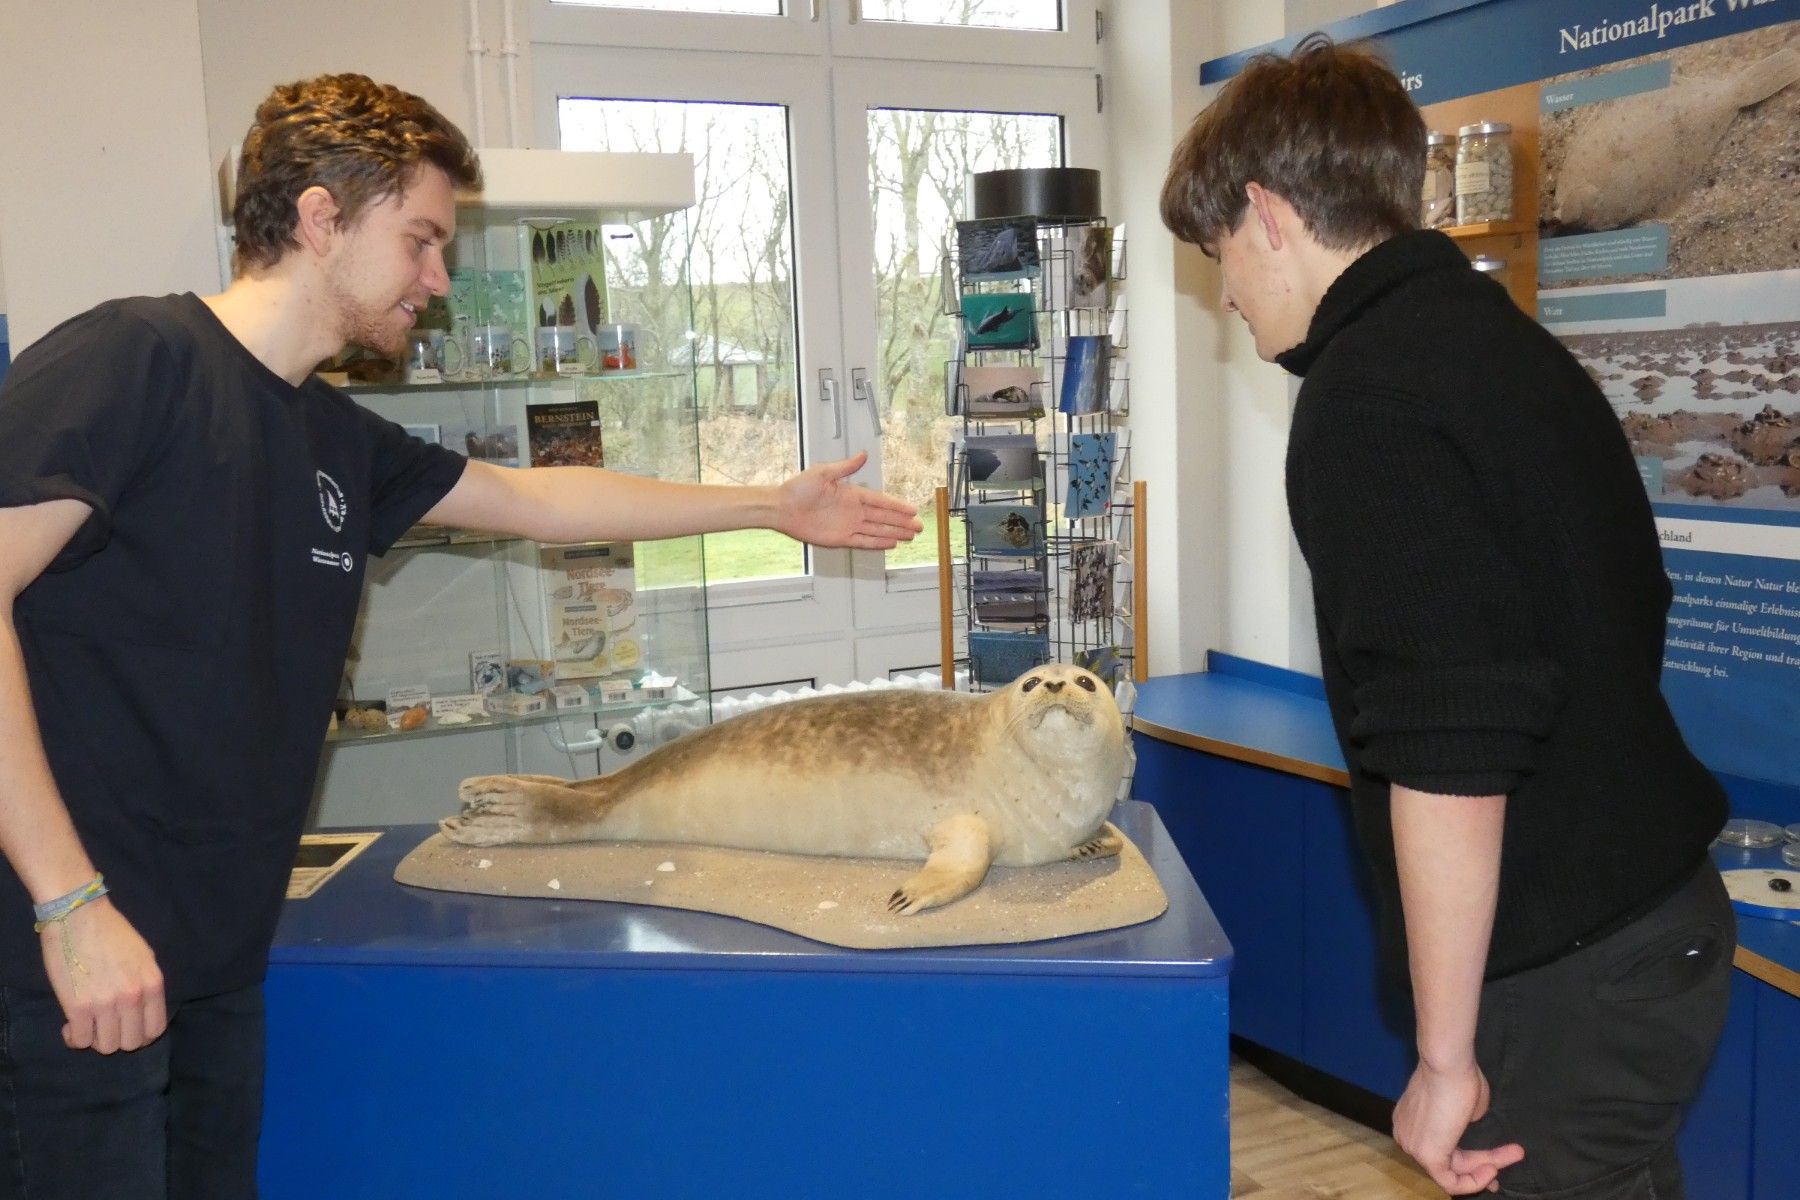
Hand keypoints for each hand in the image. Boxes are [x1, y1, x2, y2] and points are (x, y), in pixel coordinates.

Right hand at [39, 897, 166, 1053]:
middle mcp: (133, 997)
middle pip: (130, 1043)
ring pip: (106, 1047)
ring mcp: (106, 1004)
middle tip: (104, 1027)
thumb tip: (141, 1011)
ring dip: (95, 1040)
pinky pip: (80, 1041)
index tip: (127, 1030)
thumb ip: (146, 985)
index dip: (141, 1036)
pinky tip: (71, 1025)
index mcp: (152, 984)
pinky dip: (74, 1038)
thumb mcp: (144, 957)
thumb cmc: (112, 932)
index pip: (155, 1030)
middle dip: (118, 1039)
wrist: (79, 915)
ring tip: (87, 1025)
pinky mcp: (77, 1007)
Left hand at [775, 452, 922, 549]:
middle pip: (884, 518)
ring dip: (895, 533)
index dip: (898, 506)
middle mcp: (853, 511)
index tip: (912, 509)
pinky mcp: (840, 538)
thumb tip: (863, 454)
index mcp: (852, 494)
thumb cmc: (798, 489)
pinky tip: (891, 543)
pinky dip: (878, 543)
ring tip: (911, 536)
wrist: (782, 508)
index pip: (881, 501)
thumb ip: (846, 467)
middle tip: (919, 526)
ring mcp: (848, 525)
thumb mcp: (823, 472)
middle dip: (902, 522)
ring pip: (878, 531)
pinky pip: (864, 541)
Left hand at [1392, 1059, 1523, 1193]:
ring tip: (1516, 1153)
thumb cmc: (1457, 1076)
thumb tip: (1470, 1129)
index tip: (1492, 1164)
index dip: (1469, 1161)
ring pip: (1455, 1170)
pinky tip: (1494, 1168)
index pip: (1440, 1150)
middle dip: (1481, 1167)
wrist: (1447, 1063)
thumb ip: (1465, 1123)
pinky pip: (1450, 1181)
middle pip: (1449, 1161)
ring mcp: (1414, 1148)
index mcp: (1410, 1122)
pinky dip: (1474, 1180)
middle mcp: (1407, 1137)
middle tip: (1507, 1164)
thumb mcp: (1465, 1106)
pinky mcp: (1426, 1156)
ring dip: (1489, 1165)